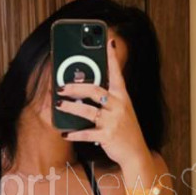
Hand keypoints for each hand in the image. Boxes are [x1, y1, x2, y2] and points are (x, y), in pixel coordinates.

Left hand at [55, 37, 147, 165]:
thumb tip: (82, 87)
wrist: (136, 153)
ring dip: (71, 107)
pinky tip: (65, 133)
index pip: (117, 73)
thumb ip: (107, 98)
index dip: (112, 57)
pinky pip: (87, 133)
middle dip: (76, 87)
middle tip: (61, 86)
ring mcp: (113, 121)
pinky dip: (74, 134)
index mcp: (122, 97)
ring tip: (59, 104)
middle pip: (95, 90)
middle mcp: (119, 106)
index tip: (108, 41)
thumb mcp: (121, 110)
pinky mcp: (108, 136)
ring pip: (88, 110)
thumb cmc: (124, 129)